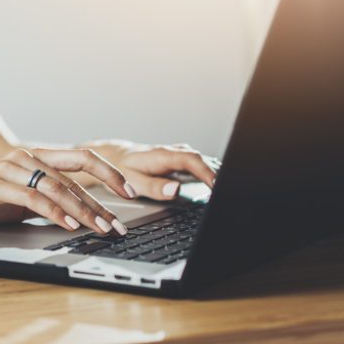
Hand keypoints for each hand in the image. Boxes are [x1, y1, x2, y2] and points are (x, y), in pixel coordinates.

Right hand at [0, 148, 136, 234]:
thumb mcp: (18, 202)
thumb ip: (46, 201)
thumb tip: (79, 215)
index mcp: (34, 159)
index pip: (82, 159)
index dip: (110, 173)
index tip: (132, 192)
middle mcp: (25, 157)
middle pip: (76, 173)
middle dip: (104, 199)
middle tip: (121, 223)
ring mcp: (9, 168)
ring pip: (58, 187)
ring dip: (84, 210)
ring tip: (102, 229)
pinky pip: (33, 198)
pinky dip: (56, 212)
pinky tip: (70, 225)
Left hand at [82, 140, 217, 200]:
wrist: (115, 155)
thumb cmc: (122, 169)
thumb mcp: (133, 181)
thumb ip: (154, 187)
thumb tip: (175, 190)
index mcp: (163, 155)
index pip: (191, 160)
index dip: (207, 172)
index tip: (217, 186)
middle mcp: (173, 152)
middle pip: (202, 159)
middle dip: (218, 173)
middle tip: (228, 191)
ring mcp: (178, 155)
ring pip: (202, 160)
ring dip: (216, 172)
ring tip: (227, 189)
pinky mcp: (180, 160)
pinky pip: (199, 164)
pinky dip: (210, 172)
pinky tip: (216, 184)